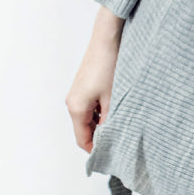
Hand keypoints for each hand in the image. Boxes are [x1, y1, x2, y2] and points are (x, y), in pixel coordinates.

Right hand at [65, 6, 124, 152]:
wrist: (107, 38)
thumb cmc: (109, 65)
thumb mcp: (113, 98)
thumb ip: (110, 121)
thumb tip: (110, 138)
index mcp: (76, 108)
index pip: (83, 140)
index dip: (96, 150)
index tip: (111, 156)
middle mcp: (72, 102)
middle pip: (84, 130)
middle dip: (100, 136)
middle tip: (120, 139)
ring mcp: (76, 93)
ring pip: (88, 118)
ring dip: (102, 122)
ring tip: (121, 121)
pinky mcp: (83, 85)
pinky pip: (90, 106)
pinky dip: (100, 110)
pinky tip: (116, 106)